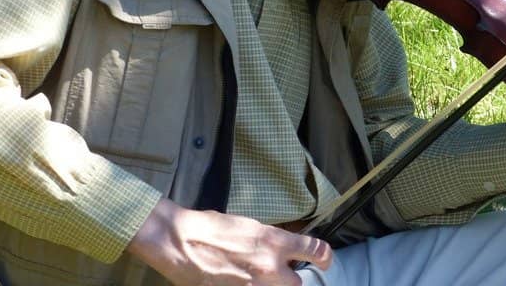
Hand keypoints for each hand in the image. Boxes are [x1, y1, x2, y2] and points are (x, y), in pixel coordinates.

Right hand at [127, 198, 331, 284]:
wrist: (180, 240)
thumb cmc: (212, 227)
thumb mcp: (250, 226)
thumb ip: (271, 241)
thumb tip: (283, 250)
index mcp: (273, 242)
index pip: (314, 251)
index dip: (324, 257)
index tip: (325, 260)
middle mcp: (268, 267)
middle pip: (297, 284)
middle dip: (289, 280)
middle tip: (278, 274)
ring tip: (252, 276)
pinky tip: (236, 279)